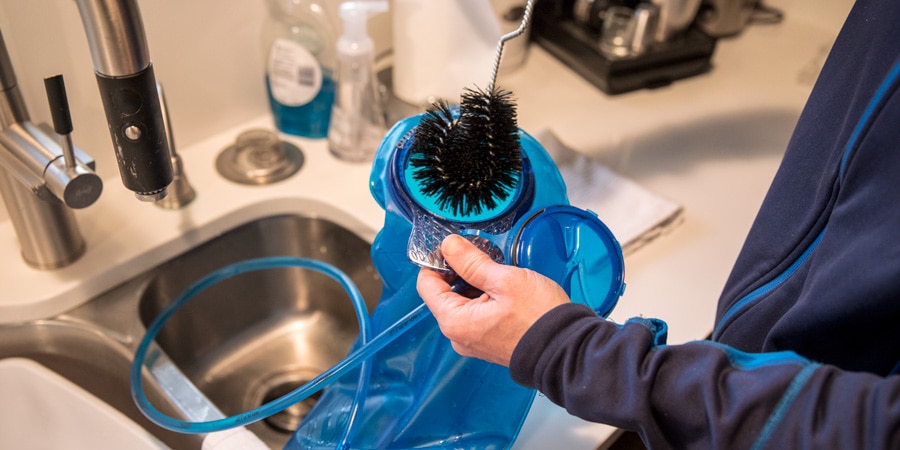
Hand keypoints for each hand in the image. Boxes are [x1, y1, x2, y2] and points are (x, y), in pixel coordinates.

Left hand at [417, 234, 570, 365]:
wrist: (566, 349)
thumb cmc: (538, 317)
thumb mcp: (504, 280)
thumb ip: (471, 262)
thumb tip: (448, 245)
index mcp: (454, 321)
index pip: (426, 284)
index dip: (438, 261)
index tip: (457, 248)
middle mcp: (458, 335)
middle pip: (443, 293)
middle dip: (460, 271)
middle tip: (484, 258)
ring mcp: (473, 340)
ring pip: (461, 302)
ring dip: (474, 283)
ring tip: (499, 273)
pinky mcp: (488, 341)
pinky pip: (476, 314)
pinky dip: (484, 297)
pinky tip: (503, 288)